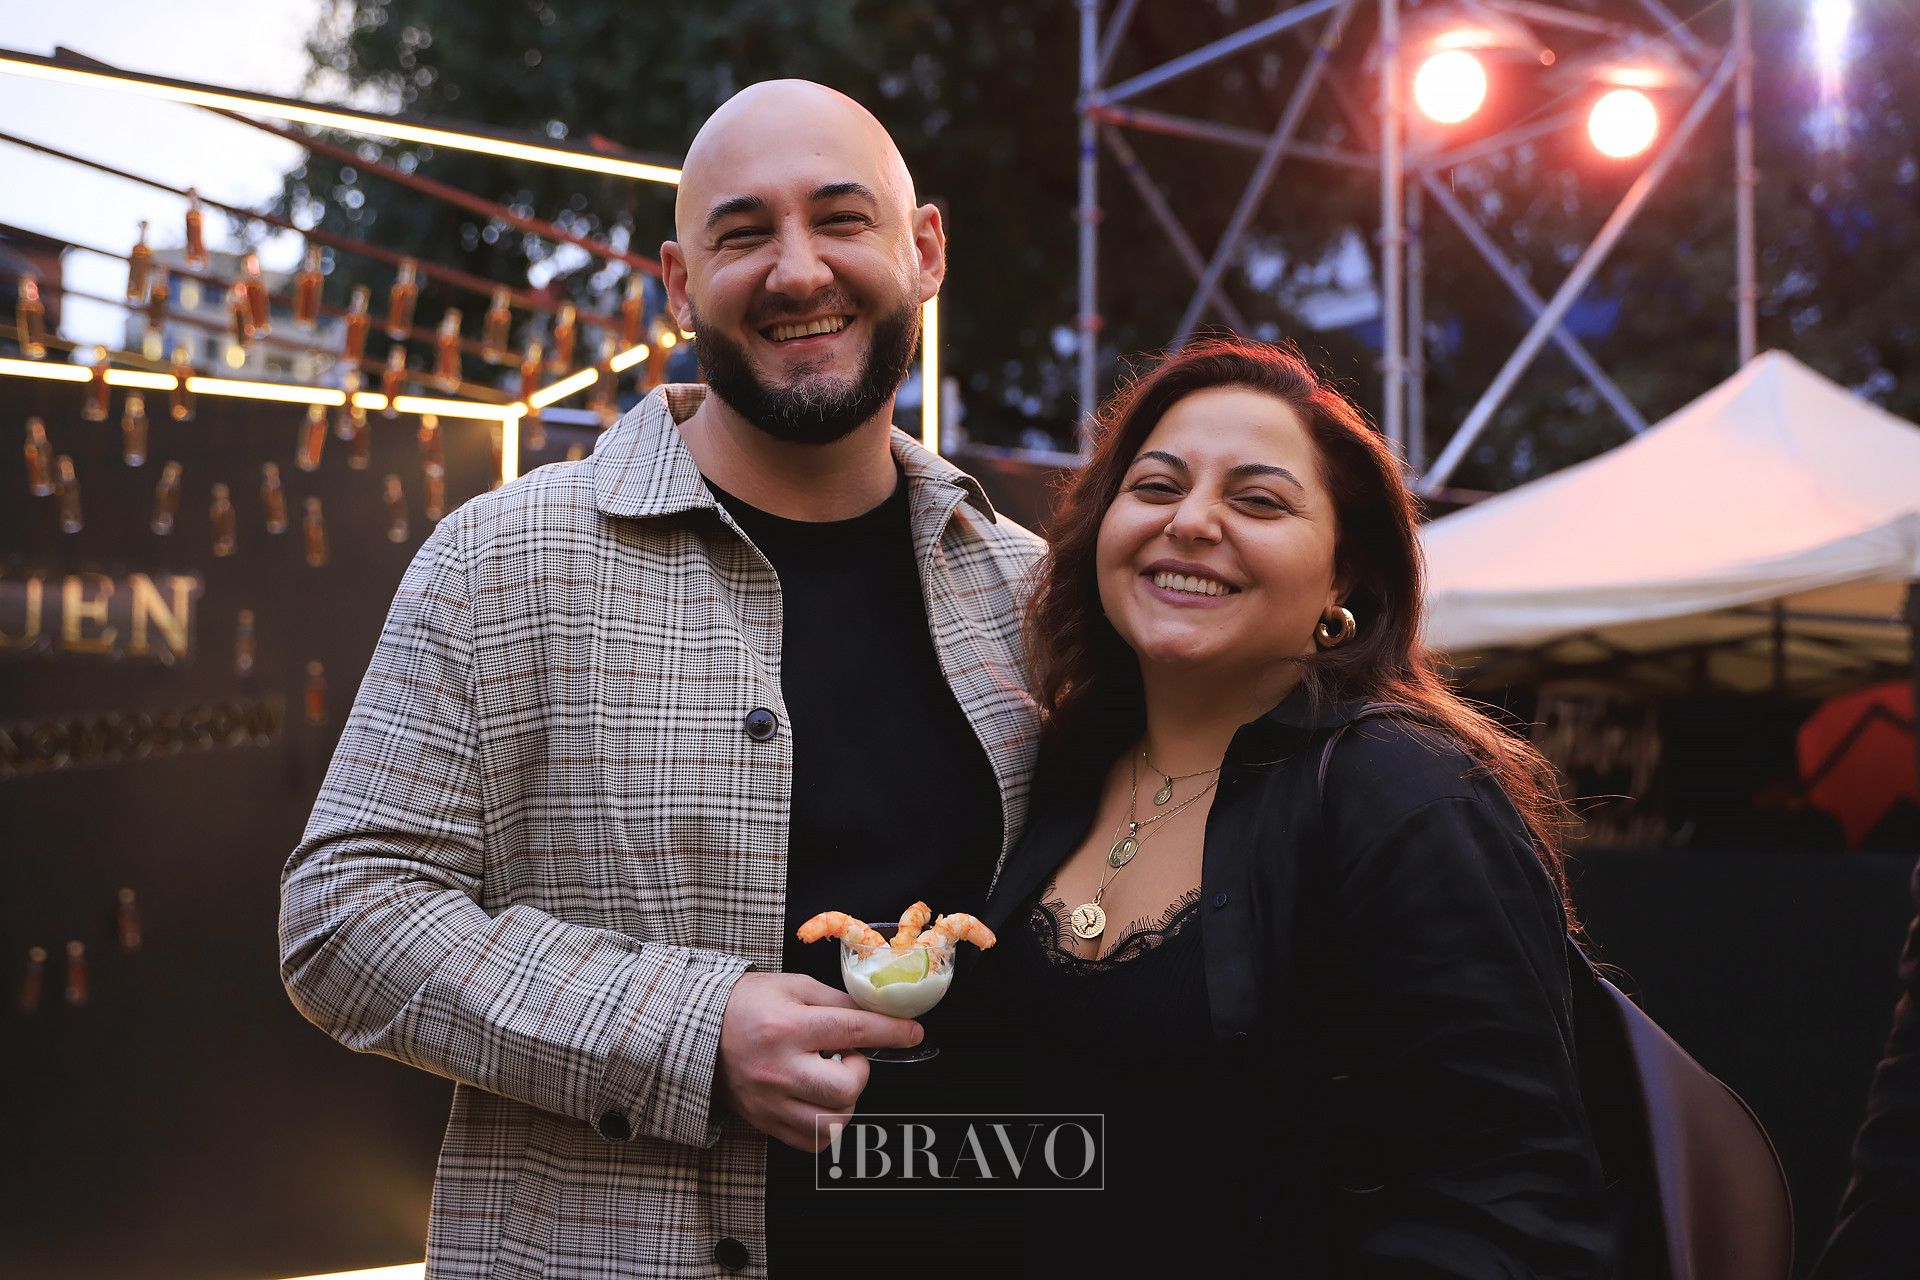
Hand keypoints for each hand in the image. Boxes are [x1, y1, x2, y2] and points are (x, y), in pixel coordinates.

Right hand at [715, 972, 922, 1150]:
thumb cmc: (746, 1004)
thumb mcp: (793, 986)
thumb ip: (838, 1001)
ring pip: (833, 1122)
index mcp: (786, 1026)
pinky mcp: (765, 1123)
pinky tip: (819, 1100)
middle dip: (860, 1072)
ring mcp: (769, 1102)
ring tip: (830, 1077)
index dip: (891, 1033)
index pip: (854, 1031)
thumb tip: (880, 1012)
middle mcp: (778, 1068)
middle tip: (847, 1056)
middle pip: (845, 1088)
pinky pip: (813, 1141)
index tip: (913, 1033)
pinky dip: (828, 1124)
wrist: (696, 1032)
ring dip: (845, 1100)